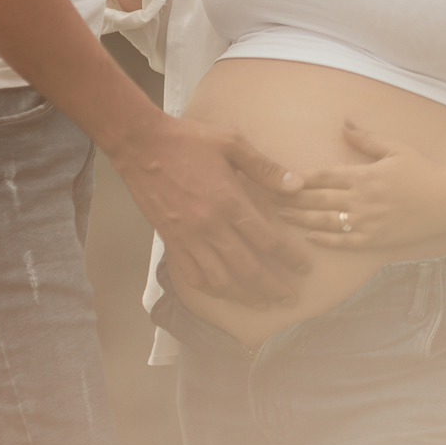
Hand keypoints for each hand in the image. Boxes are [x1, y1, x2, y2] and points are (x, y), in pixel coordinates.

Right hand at [119, 113, 311, 307]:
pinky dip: (210, 289)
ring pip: (221, 279)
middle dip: (272, 287)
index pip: (267, 240)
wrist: (142, 147)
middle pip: (248, 268)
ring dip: (244, 295)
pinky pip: (192, 275)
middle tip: (289, 299)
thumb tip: (297, 185)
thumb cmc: (189, 141)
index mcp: (230, 201)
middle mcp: (210, 226)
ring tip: (261, 303)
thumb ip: (265, 168)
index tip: (303, 268)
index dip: (289, 258)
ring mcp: (189, 238)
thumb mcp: (232, 143)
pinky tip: (223, 292)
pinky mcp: (171, 242)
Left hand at [277, 122, 445, 251]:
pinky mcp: (375, 239)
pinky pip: (344, 242)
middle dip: (291, 198)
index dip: (299, 177)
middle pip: (318, 199)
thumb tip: (343, 124)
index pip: (324, 176)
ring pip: (326, 221)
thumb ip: (366, 138)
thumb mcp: (394, 148)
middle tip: (267, 198)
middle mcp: (361, 200)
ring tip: (281, 215)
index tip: (279, 177)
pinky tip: (309, 237)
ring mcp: (367, 222)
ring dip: (301, 219)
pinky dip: (325, 240)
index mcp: (364, 175)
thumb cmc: (421, 171)